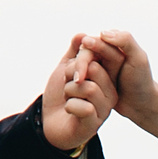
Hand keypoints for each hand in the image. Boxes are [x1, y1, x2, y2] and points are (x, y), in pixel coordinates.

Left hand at [42, 34, 116, 150]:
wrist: (48, 124)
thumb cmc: (59, 96)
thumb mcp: (64, 70)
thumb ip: (74, 53)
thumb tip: (81, 34)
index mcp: (105, 78)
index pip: (99, 56)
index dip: (80, 57)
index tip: (68, 66)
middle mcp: (110, 93)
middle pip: (95, 69)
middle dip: (71, 74)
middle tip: (67, 85)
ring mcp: (104, 109)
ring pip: (88, 87)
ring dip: (68, 91)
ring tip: (67, 98)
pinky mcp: (95, 123)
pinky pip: (84, 107)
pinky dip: (69, 106)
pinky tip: (69, 111)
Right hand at [78, 31, 157, 125]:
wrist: (141, 103)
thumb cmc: (142, 80)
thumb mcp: (139, 58)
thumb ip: (125, 40)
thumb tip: (102, 33)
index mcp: (112, 42)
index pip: (92, 44)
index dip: (85, 57)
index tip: (82, 73)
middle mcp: (103, 51)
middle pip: (84, 54)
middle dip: (80, 66)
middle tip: (78, 81)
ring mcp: (97, 65)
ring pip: (80, 64)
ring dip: (76, 73)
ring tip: (76, 85)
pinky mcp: (94, 78)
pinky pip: (81, 76)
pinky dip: (78, 82)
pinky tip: (77, 90)